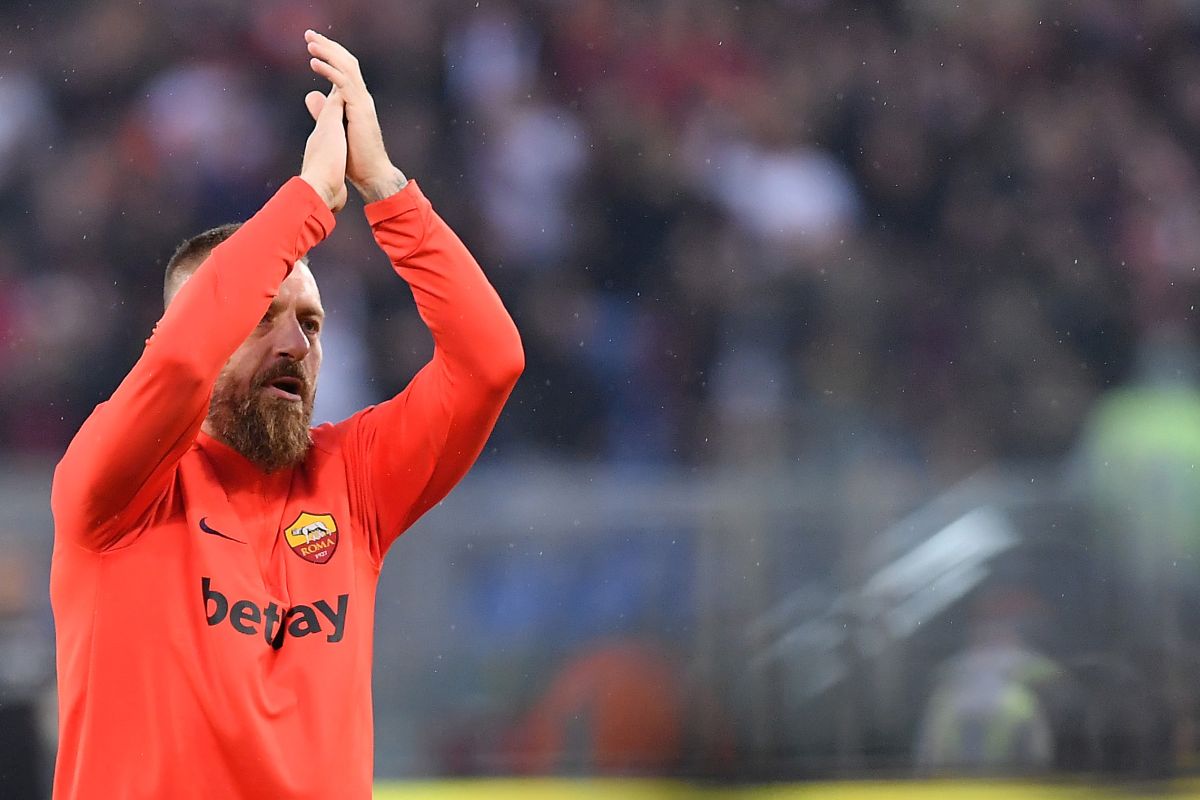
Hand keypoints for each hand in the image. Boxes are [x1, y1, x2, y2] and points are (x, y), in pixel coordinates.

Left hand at [304, 30, 407, 202]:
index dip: (328, 53)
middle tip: (309, 34)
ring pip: (346, 68)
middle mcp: (360, 97)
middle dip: (327, 46)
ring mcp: (362, 103)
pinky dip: (329, 71)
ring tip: (310, 43)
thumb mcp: (334, 128)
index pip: (342, 68)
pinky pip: (343, 84)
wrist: (371, 175)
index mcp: (354, 100)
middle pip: (345, 62)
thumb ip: (324, 109)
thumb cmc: (355, 158)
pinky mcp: (359, 110)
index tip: (312, 43)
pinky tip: (315, 63)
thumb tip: (311, 94)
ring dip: (327, 53)